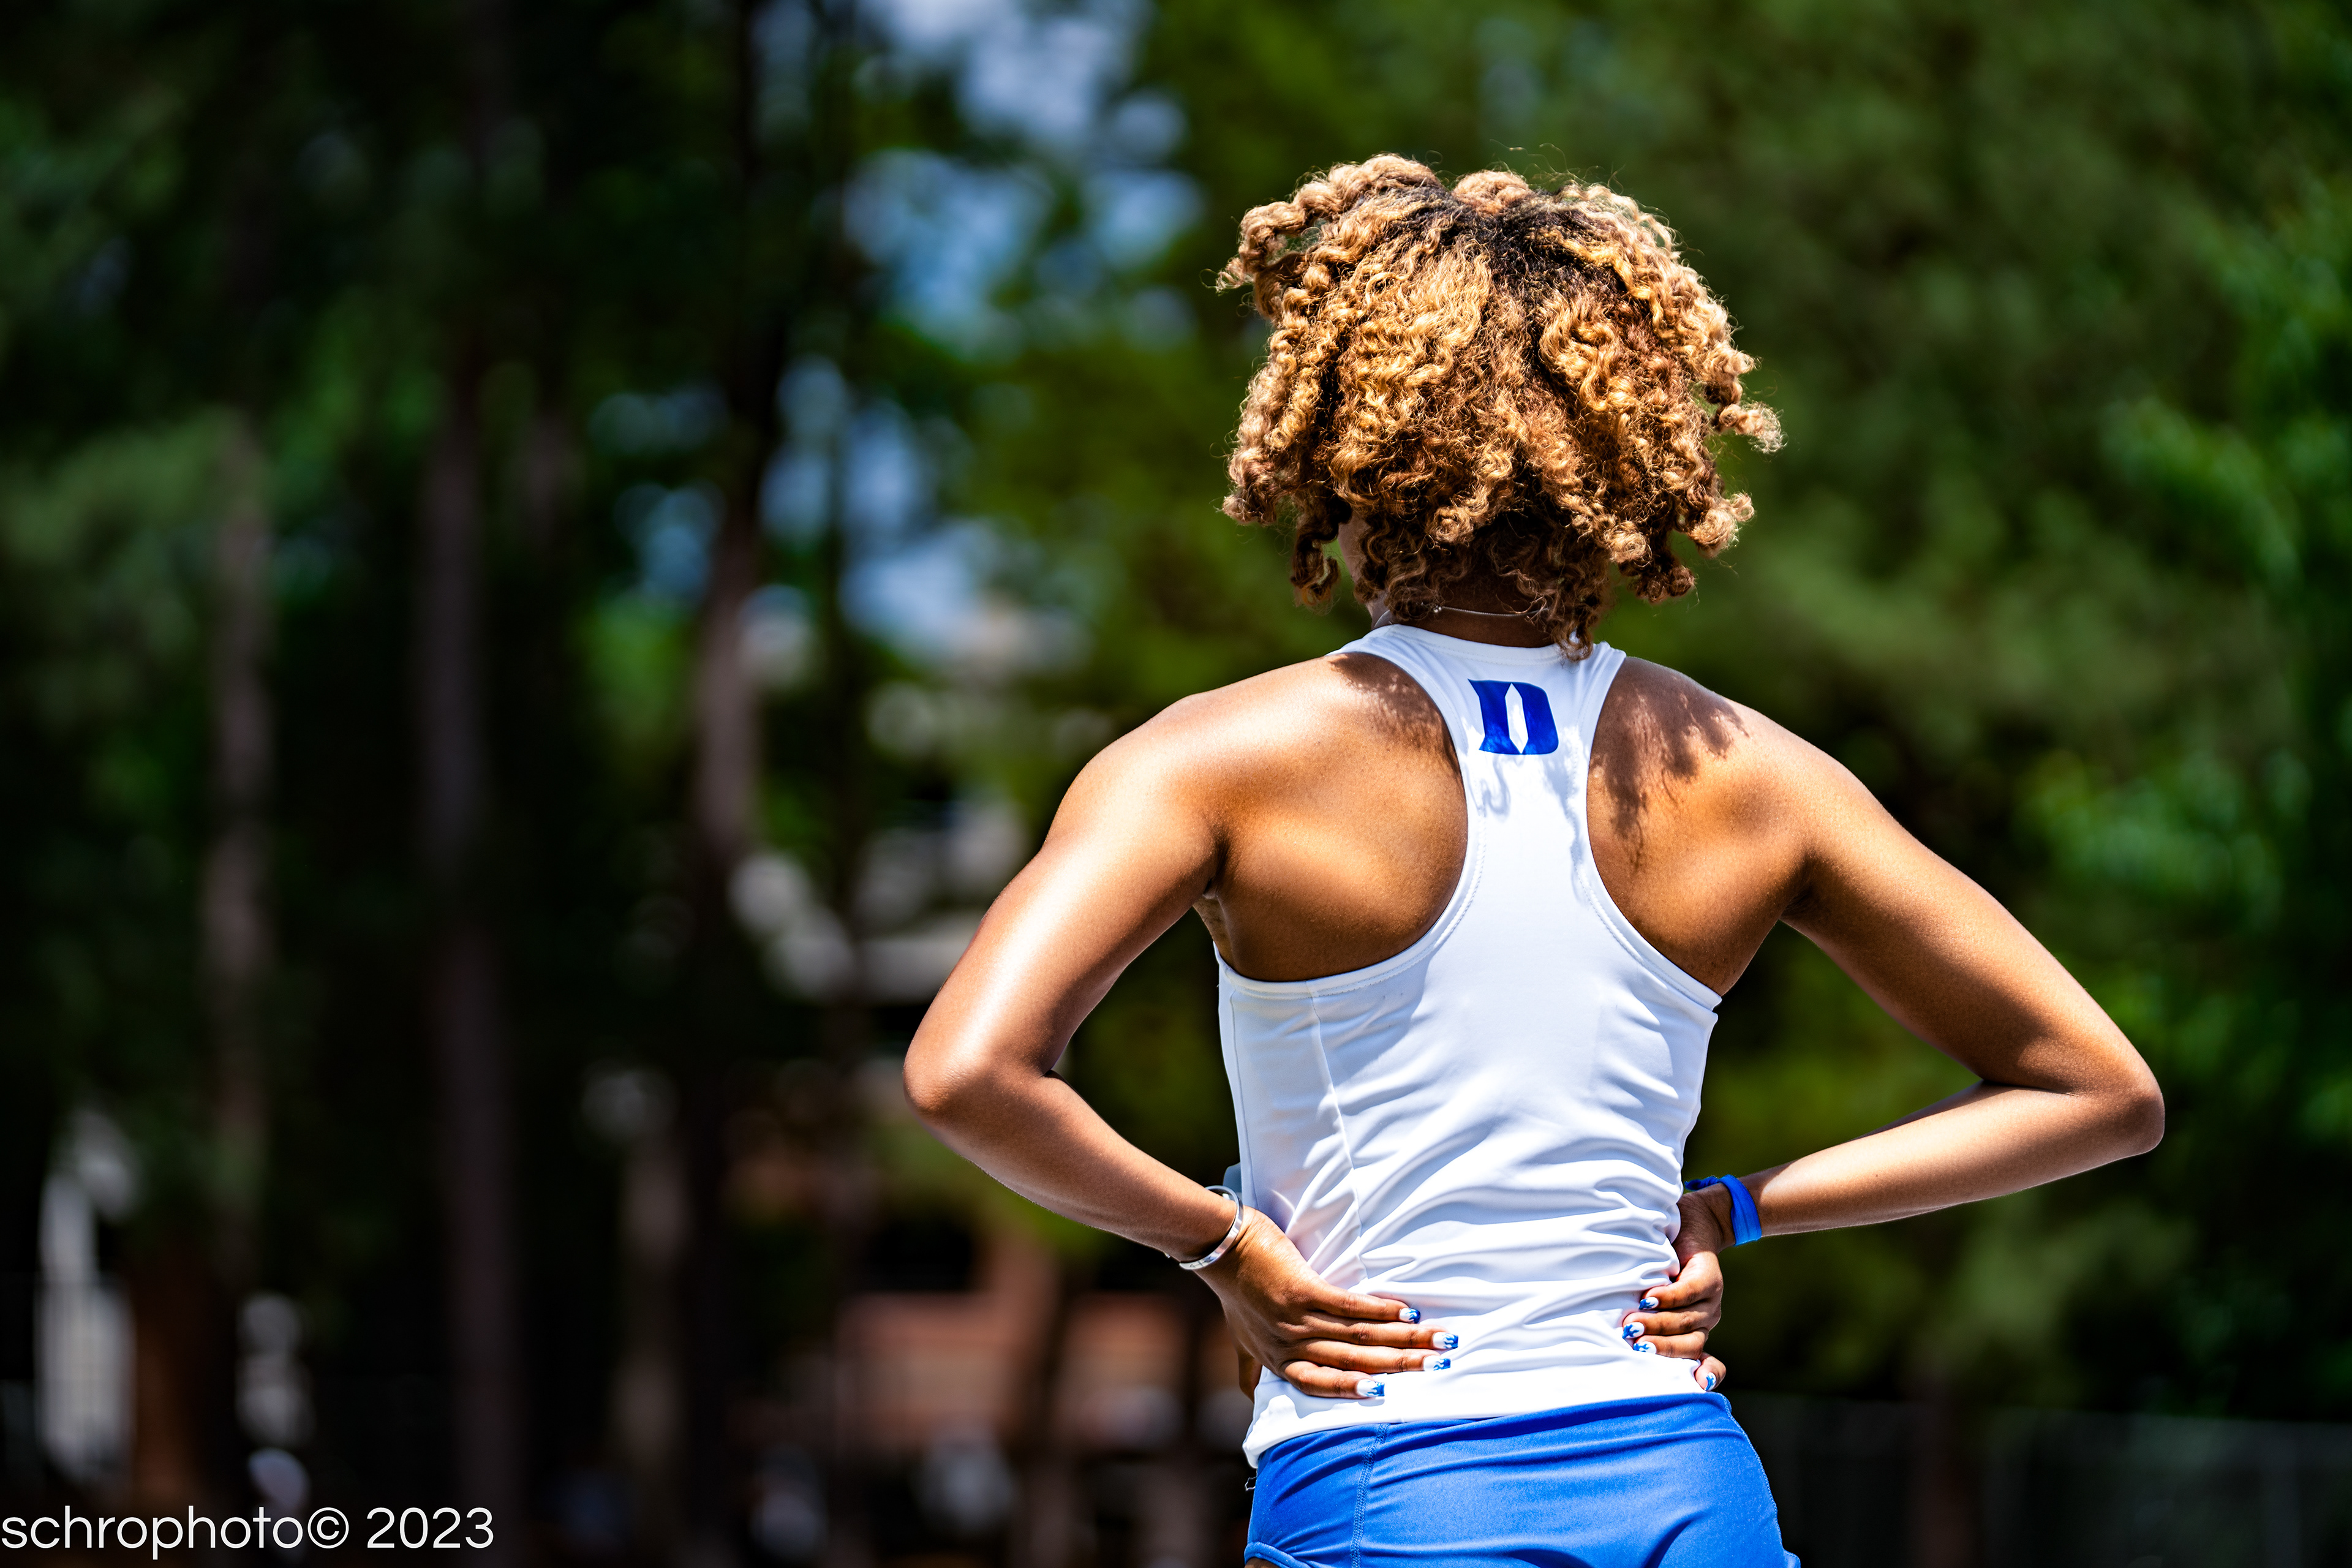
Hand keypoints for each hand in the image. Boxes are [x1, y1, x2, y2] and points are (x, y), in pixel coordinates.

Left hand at [1199, 1208, 1452, 1398]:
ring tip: (1435, 1338)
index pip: (1325, 1385)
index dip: (1359, 1390)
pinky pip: (1348, 1307)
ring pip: (1358, 1337)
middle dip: (1400, 1364)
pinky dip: (1379, 1311)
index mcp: (1280, 1361)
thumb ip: (1251, 1369)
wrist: (1221, 1246)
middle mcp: (1290, 1345)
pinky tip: (1405, 1311)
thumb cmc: (1234, 1291)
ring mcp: (1296, 1319)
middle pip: (1354, 1362)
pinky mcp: (1302, 1290)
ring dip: (1402, 1338)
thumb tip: (1252, 1400)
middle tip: (1438, 1364)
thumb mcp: (1240, 1338)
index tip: (1393, 1395)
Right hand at [1617, 1185, 1729, 1392]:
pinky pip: (1690, 1292)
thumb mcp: (1650, 1296)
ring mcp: (1711, 1302)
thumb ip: (1643, 1319)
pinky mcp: (1710, 1278)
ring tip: (1632, 1322)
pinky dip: (1669, 1297)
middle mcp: (1704, 1322)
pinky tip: (1649, 1296)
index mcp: (1693, 1334)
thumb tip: (1617, 1339)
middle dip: (1660, 1348)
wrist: (1692, 1223)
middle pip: (1689, 1346)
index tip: (1696, 1387)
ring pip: (1688, 1321)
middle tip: (1633, 1346)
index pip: (1707, 1365)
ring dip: (1658, 1323)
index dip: (1704, 1376)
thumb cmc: (1659, 1265)